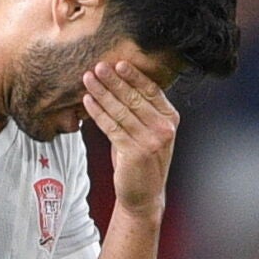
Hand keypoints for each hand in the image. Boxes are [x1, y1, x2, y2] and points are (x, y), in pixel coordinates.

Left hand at [82, 60, 179, 217]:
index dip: (134, 76)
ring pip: (121, 110)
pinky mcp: (134, 152)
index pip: (151, 90)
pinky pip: (112, 126)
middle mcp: (164, 128)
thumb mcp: (148, 131)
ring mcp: (151, 140)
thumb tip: (116, 82)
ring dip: (102, 93)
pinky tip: (87, 101)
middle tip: (98, 66)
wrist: (144, 195)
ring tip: (88, 79)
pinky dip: (97, 112)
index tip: (119, 63)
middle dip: (114, 80)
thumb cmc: (142, 159)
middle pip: (134, 97)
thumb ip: (139, 109)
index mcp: (170, 118)